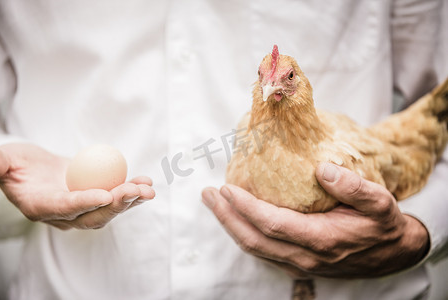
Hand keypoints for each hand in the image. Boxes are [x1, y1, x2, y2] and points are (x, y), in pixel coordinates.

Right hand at [0, 143, 154, 229]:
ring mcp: (82, 209)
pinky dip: (133, 192)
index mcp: (41, 206)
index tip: (105, 194)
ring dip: (131, 200)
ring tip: (148, 189)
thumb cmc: (16, 163)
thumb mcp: (5, 161)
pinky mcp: (95, 199)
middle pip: (94, 215)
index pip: (65, 208)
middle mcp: (64, 215)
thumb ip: (1, 165)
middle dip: (117, 205)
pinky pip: (116, 199)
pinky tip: (146, 183)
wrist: (32, 169)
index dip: (85, 202)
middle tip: (136, 191)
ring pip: (109, 210)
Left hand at [202, 162, 428, 278]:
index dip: (245, 207)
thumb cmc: (382, 225)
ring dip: (230, 225)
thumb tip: (322, 169)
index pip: (271, 224)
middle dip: (226, 216)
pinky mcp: (297, 265)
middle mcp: (305, 256)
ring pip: (254, 249)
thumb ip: (354, 187)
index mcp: (321, 239)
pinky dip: (244, 234)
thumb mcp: (379, 202)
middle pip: (253, 239)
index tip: (226, 188)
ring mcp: (299, 264)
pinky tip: (235, 218)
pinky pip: (263, 252)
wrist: (392, 255)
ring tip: (214, 203)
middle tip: (208, 194)